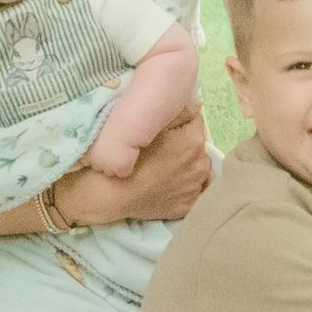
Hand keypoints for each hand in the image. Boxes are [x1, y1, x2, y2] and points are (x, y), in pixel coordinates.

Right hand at [54, 105, 210, 225]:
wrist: (110, 193)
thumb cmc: (126, 155)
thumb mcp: (149, 125)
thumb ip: (177, 112)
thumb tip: (195, 104)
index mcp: (194, 141)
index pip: (195, 123)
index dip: (180, 124)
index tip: (166, 129)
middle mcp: (201, 165)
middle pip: (197, 148)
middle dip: (185, 146)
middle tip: (163, 150)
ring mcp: (195, 188)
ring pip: (196, 170)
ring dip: (187, 167)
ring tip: (166, 168)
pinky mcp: (187, 208)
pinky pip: (192, 193)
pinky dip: (185, 189)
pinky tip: (170, 187)